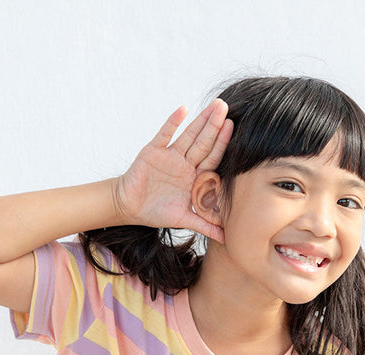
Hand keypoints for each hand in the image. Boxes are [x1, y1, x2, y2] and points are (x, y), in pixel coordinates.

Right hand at [114, 99, 232, 241]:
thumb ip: (205, 225)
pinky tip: (183, 110)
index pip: (212, 158)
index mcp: (195, 177)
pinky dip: (173, 122)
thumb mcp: (184, 219)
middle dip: (215, 126)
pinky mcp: (153, 151)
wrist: (130, 207)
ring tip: (214, 105)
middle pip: (204, 142)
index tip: (234, 128)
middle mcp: (185, 163)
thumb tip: (227, 240)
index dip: (223, 144)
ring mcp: (170, 155)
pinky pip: (164, 134)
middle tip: (226, 107)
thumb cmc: (157, 211)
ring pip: (189, 135)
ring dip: (201, 120)